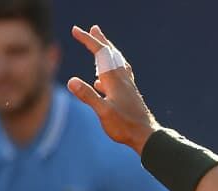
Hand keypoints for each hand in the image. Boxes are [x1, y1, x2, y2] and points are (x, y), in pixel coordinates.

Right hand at [67, 25, 159, 153]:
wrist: (146, 136)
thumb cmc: (125, 125)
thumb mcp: (103, 112)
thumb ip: (88, 96)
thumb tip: (71, 81)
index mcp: (114, 80)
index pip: (100, 53)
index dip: (87, 40)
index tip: (75, 30)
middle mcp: (122, 80)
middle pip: (111, 54)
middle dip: (101, 40)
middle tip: (94, 28)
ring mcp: (127, 87)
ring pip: (117, 64)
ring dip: (108, 53)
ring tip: (102, 48)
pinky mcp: (129, 95)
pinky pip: (120, 77)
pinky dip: (111, 72)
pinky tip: (102, 82)